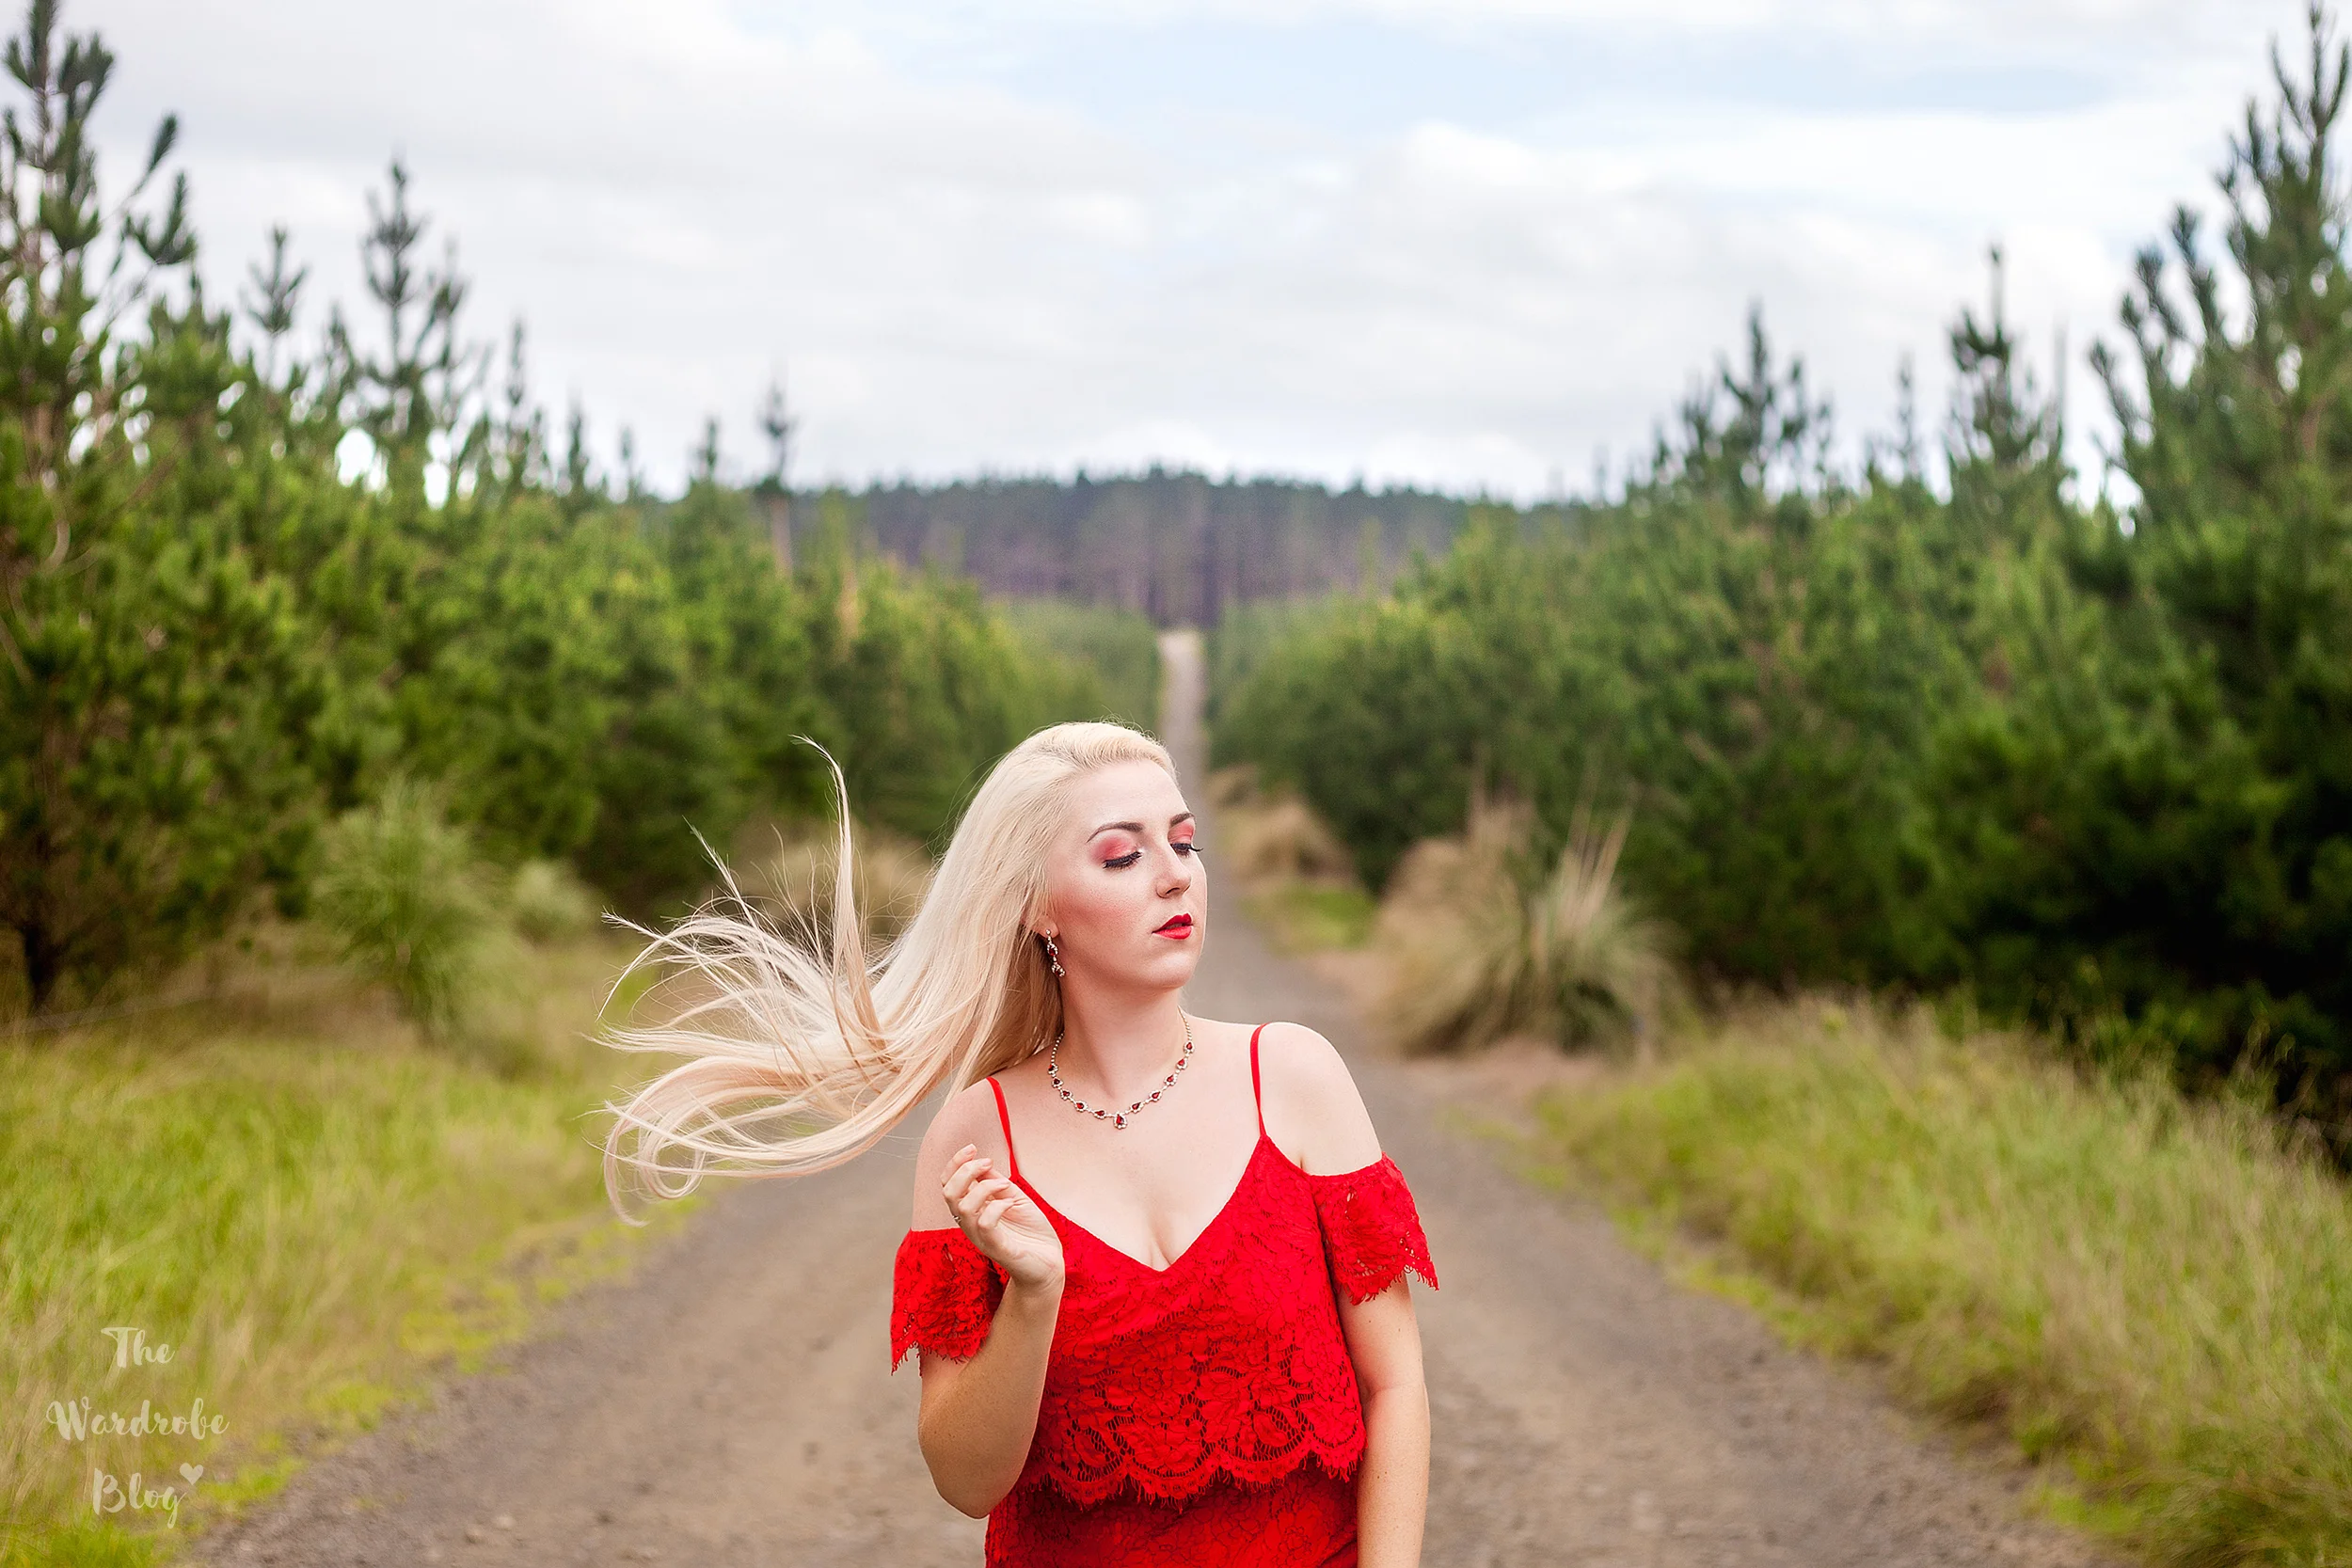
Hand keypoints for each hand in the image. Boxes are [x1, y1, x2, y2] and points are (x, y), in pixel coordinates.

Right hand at [943, 1144, 1064, 1293]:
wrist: (1049, 1263)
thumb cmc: (1030, 1232)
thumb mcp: (1013, 1198)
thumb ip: (995, 1182)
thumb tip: (982, 1161)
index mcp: (973, 1210)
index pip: (948, 1184)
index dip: (954, 1163)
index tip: (972, 1147)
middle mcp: (971, 1224)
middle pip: (948, 1193)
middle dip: (965, 1170)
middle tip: (988, 1161)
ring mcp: (982, 1237)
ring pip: (962, 1208)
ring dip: (984, 1186)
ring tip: (1004, 1184)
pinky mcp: (997, 1248)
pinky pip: (985, 1225)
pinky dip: (997, 1207)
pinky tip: (1011, 1203)